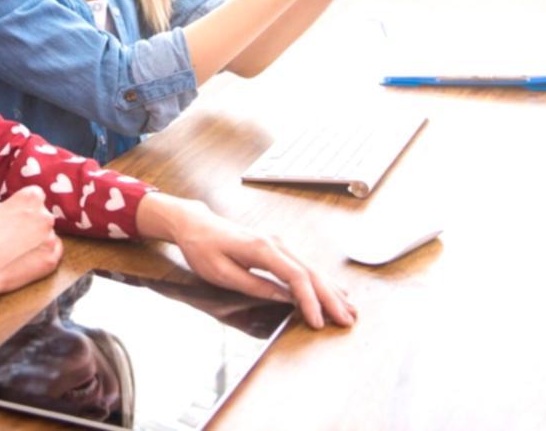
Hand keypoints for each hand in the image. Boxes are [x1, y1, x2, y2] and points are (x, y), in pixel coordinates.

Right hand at [0, 186, 62, 313]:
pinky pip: (52, 252)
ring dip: (36, 239)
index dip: (23, 204)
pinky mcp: (51, 260)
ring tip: (15, 250)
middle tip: (12, 234)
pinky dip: (41, 254)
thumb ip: (2, 204)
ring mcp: (50, 239)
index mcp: (30, 198)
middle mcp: (45, 216)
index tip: (15, 213)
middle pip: (42, 215)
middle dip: (30, 222)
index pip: (35, 195)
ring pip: (47, 235)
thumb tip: (6, 210)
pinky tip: (25, 259)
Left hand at [137, 195, 354, 328]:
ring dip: (331, 291)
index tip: (318, 322)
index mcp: (262, 249)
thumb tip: (284, 298)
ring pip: (312, 269)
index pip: (295, 277)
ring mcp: (278, 244)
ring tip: (349, 310)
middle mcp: (276, 243)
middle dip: (330, 298)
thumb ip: (254, 285)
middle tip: (347, 320)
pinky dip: (321, 281)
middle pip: (310, 273)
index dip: (309, 301)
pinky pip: (304, 266)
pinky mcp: (277, 248)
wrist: (196, 224)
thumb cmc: (203, 248)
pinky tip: (334, 291)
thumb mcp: (222, 273)